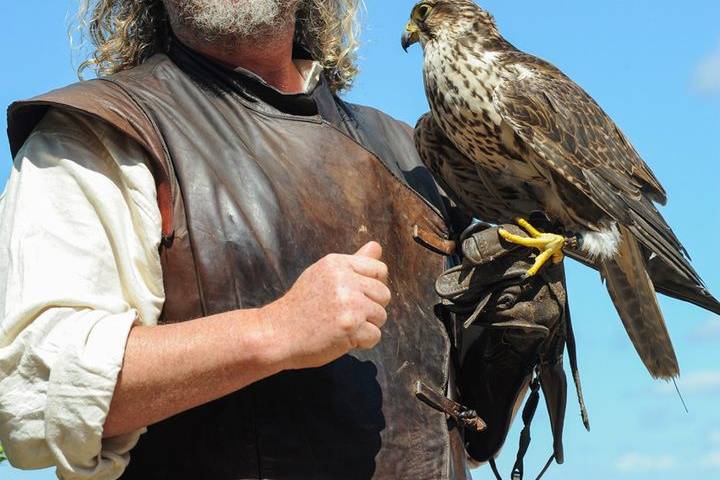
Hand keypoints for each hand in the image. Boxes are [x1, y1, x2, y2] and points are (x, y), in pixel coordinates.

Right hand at [260, 241, 390, 369]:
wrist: (276, 333)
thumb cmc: (301, 305)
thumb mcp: (323, 274)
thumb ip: (354, 262)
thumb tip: (377, 247)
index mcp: (338, 263)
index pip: (379, 270)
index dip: (373, 286)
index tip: (355, 296)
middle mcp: (345, 280)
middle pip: (384, 294)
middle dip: (371, 308)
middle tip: (346, 314)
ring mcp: (349, 303)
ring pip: (381, 315)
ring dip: (366, 326)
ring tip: (342, 326)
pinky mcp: (350, 326)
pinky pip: (375, 336)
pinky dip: (362, 342)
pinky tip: (341, 338)